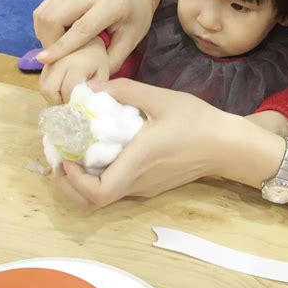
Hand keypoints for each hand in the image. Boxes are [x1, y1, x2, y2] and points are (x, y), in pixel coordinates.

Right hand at [34, 0, 161, 70]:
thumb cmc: (135, 17)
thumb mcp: (131, 40)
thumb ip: (111, 61)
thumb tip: (90, 83)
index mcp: (112, 3)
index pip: (81, 28)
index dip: (62, 46)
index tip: (44, 60)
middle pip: (54, 17)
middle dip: (49, 42)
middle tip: (55, 58)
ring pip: (44, 12)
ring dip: (44, 34)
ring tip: (56, 48)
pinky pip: (45, 8)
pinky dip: (45, 25)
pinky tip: (57, 35)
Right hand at [39, 37, 109, 104]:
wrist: (87, 40)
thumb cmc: (97, 59)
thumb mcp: (102, 73)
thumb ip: (96, 88)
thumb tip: (84, 102)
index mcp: (76, 65)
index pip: (67, 89)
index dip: (71, 101)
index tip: (78, 105)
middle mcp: (59, 63)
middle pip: (48, 90)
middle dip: (57, 102)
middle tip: (68, 104)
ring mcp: (49, 63)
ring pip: (42, 88)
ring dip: (52, 98)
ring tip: (65, 97)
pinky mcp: (44, 64)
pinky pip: (42, 83)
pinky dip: (50, 91)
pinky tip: (60, 91)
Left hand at [55, 78, 240, 208]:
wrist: (227, 144)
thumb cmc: (196, 121)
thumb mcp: (161, 98)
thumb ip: (125, 90)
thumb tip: (92, 88)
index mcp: (138, 163)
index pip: (96, 193)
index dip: (72, 182)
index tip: (64, 157)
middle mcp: (138, 182)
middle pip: (93, 200)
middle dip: (68, 182)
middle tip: (60, 155)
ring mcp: (146, 187)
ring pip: (105, 193)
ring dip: (83, 178)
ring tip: (76, 149)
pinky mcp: (153, 184)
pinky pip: (119, 185)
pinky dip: (102, 174)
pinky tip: (104, 149)